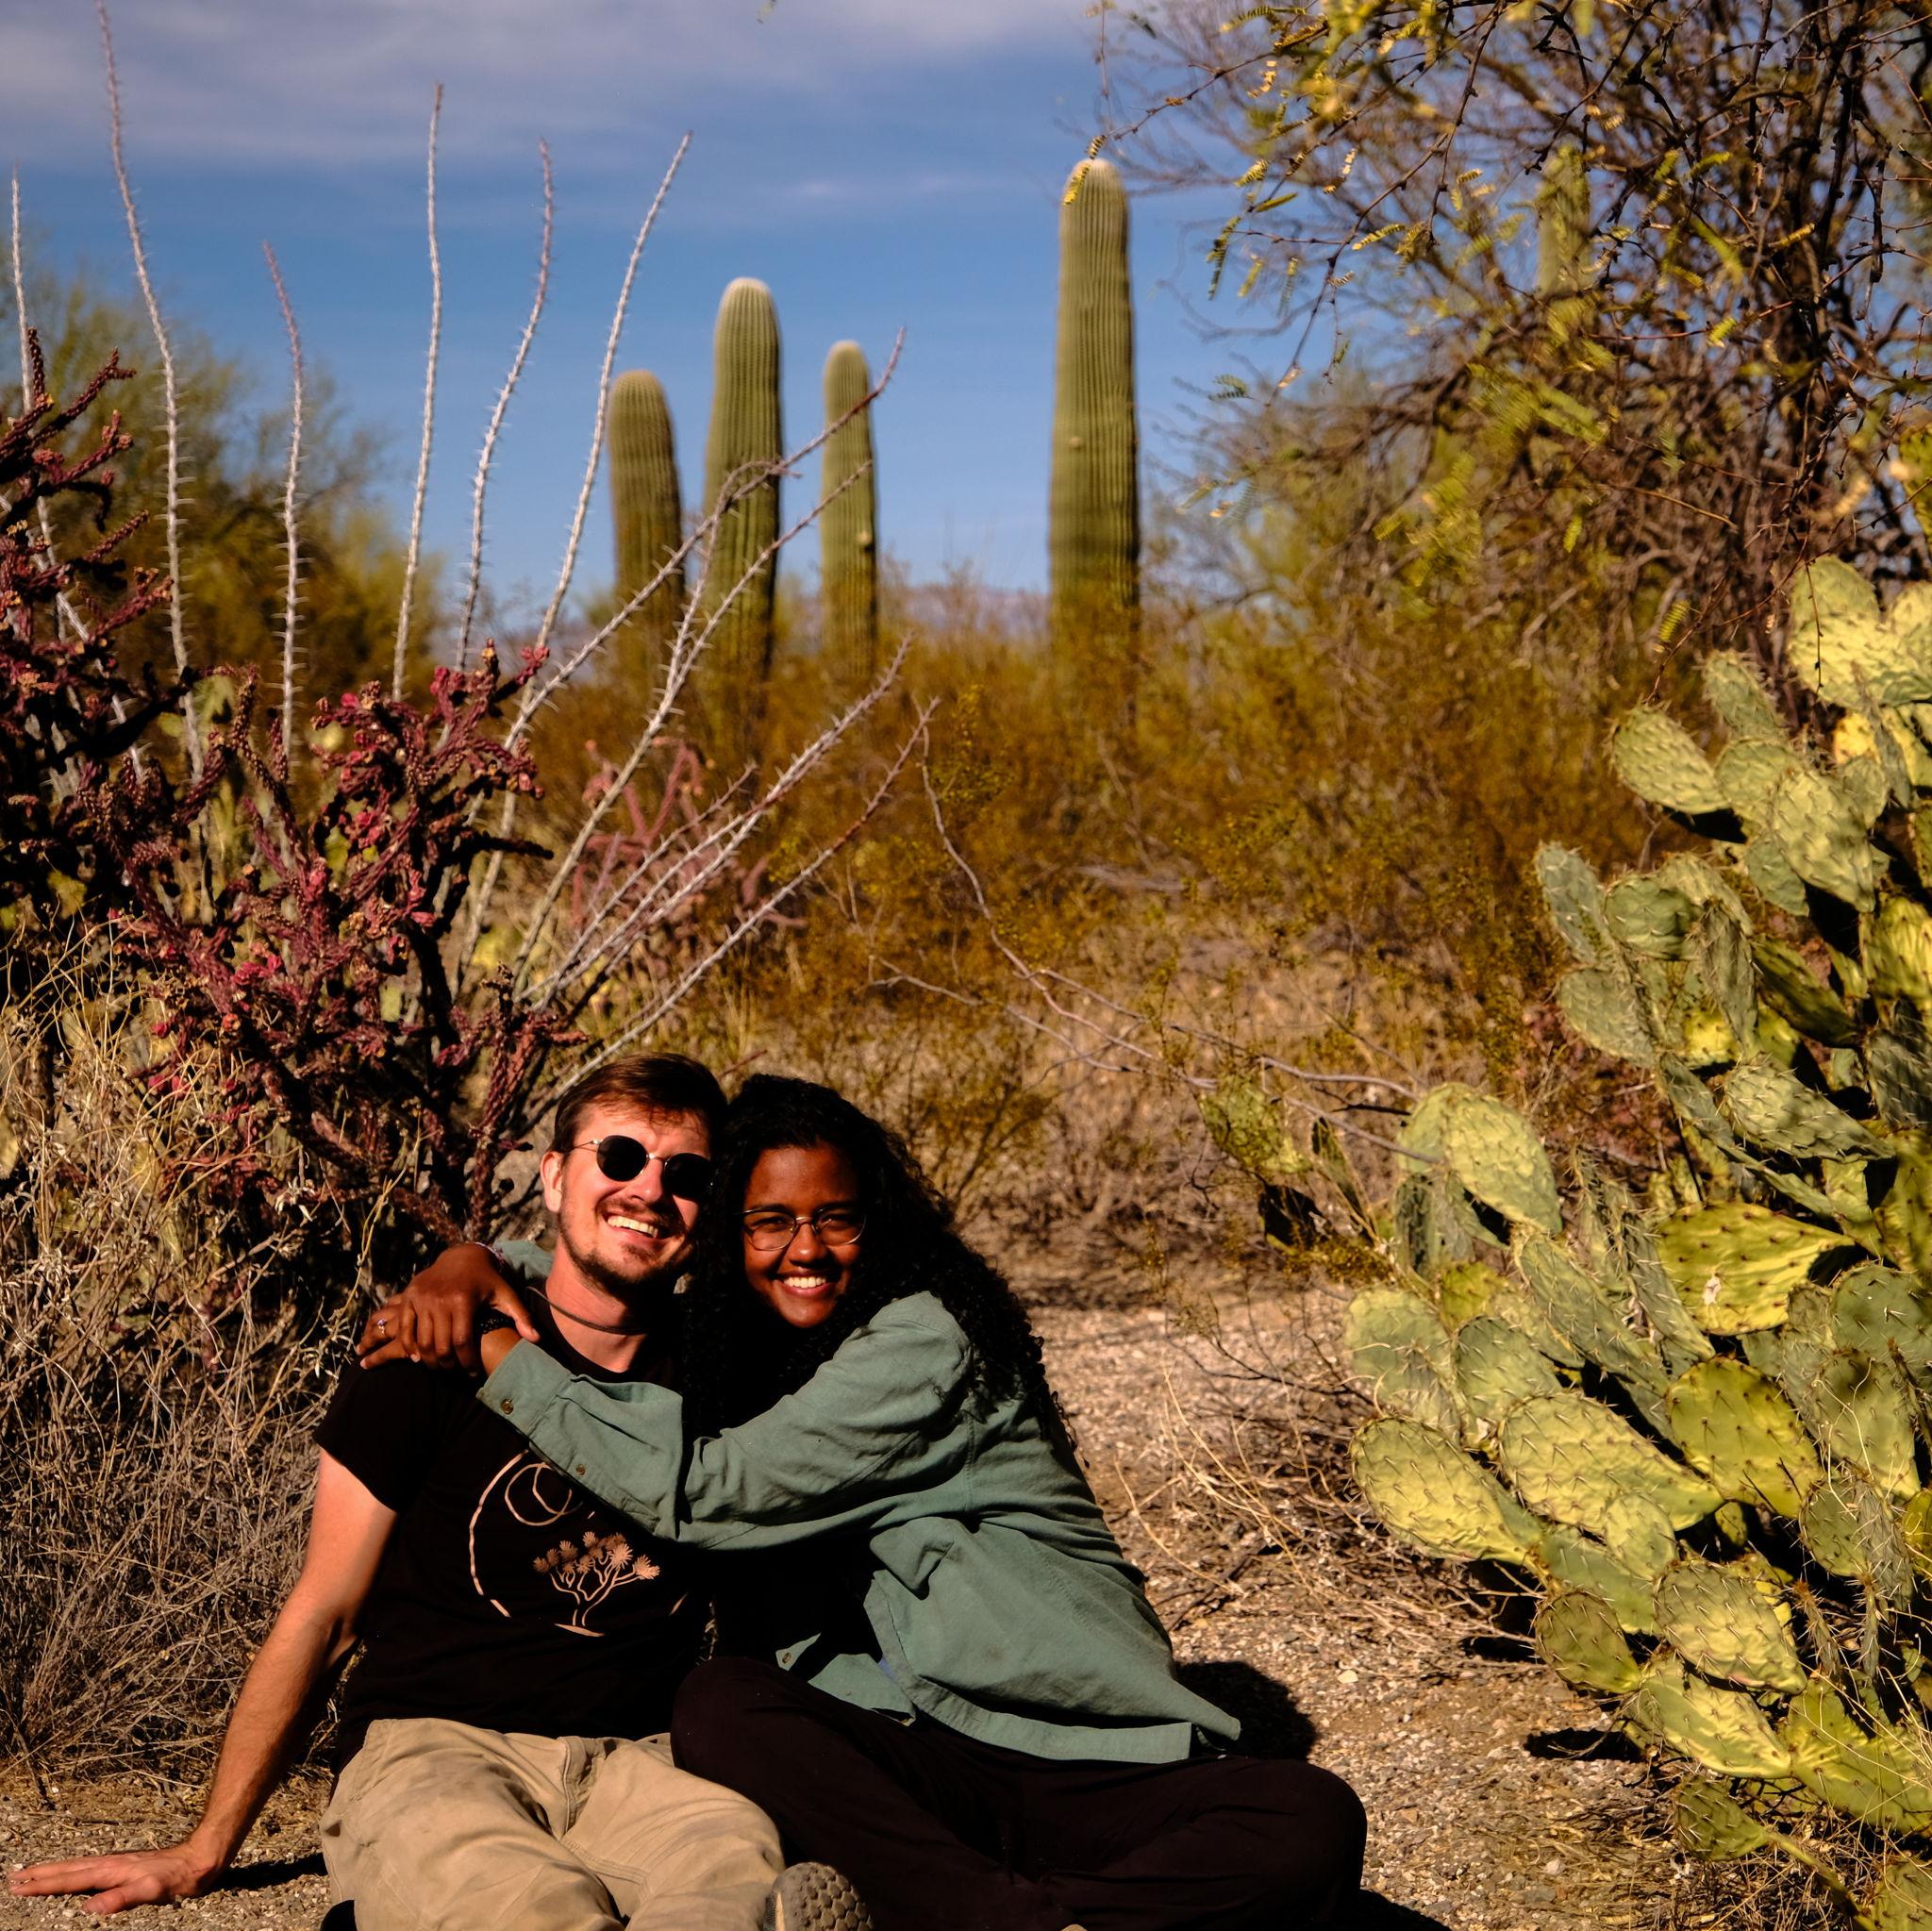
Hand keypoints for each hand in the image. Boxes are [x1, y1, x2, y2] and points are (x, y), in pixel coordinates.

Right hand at [8, 1842, 219, 1914]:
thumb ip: (121, 1898)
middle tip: (14, 1877)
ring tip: (33, 1874)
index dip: (44, 1884)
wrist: (202, 1858)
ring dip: (54, 1871)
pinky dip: (73, 1871)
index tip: (19, 1886)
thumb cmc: (179, 1876)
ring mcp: (118, 1864)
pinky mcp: (126, 1867)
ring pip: (78, 1867)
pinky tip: (74, 1875)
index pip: (71, 1879)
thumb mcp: (152, 1891)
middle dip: (41, 1874)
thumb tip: (88, 1908)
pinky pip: (90, 1869)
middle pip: (69, 1869)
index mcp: (112, 1871)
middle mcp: (112, 1864)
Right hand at [357, 1242, 538, 1373]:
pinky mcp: (409, 1297)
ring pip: (422, 1341)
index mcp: (463, 1300)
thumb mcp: (505, 1294)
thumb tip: (537, 1339)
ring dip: (429, 1360)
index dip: (468, 1362)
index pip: (463, 1342)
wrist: (461, 1256)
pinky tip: (417, 1358)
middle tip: (455, 1372)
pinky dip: (409, 1346)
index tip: (473, 1373)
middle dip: (448, 1365)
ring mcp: (421, 1299)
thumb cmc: (486, 1279)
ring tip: (440, 1367)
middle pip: (440, 1345)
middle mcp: (440, 1300)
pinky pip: (405, 1329)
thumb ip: (521, 1316)